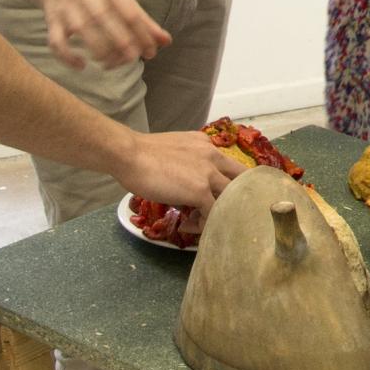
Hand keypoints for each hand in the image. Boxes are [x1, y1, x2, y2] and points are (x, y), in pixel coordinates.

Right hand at [39, 0, 171, 69]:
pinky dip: (68, 57)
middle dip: (122, 43)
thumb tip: (166, 41)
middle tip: (132, 59)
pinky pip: (57, 42)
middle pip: (105, 19)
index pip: (129, 13)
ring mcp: (67, 8)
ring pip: (82, 31)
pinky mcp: (52, 21)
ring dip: (99, 51)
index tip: (151, 52)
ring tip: (110, 63)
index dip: (143, 35)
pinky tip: (82, 65)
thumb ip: (143, 21)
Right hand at [112, 130, 246, 222]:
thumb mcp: (174, 149)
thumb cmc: (141, 153)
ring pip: (230, 199)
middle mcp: (213, 156)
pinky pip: (213, 213)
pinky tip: (187, 225)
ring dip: (219, 213)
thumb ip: (189, 163)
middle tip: (220, 213)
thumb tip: (188, 187)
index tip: (216, 197)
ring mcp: (209, 173)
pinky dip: (203, 224)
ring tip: (200, 222)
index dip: (229, 184)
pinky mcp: (200, 190)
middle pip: (241, 181)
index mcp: (207, 144)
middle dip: (234, 199)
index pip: (231, 165)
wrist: (128, 153)